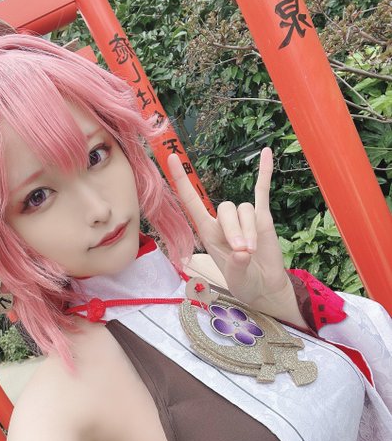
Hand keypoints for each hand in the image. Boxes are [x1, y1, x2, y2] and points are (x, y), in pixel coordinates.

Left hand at [168, 148, 301, 322]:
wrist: (265, 286)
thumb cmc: (244, 283)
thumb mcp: (237, 278)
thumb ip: (237, 266)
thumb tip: (243, 253)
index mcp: (208, 233)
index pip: (192, 202)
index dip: (182, 181)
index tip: (174, 159)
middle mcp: (223, 223)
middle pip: (226, 209)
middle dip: (235, 230)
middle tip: (243, 252)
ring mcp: (243, 218)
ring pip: (245, 209)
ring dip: (249, 229)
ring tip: (252, 251)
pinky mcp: (262, 217)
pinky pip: (262, 192)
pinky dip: (264, 173)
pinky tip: (266, 153)